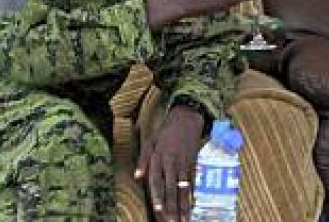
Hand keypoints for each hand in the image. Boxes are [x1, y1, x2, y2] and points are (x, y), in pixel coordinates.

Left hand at [135, 105, 204, 221]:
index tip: (159, 210)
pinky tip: (191, 206)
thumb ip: (143, 160)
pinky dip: (191, 195)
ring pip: (183, 188)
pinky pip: (191, 183)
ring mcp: (183, 164)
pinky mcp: (192, 164)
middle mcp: (171, 163)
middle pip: (171, 188)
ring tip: (184, 219)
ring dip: (183, 205)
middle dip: (171, 206)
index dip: (158, 196)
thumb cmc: (165, 130)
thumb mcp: (150, 141)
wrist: (187, 118)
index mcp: (158, 158)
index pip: (157, 181)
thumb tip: (136, 177)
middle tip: (172, 221)